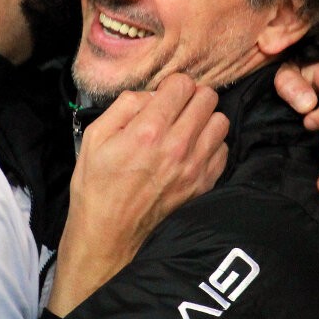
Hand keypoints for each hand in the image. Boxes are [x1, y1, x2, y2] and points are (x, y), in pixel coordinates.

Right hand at [49, 74, 228, 315]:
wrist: (110, 235)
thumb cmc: (98, 186)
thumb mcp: (95, 137)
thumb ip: (124, 106)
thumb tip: (152, 95)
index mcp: (148, 131)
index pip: (182, 84)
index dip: (172, 85)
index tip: (163, 96)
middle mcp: (177, 146)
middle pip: (207, 97)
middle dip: (191, 97)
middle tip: (176, 109)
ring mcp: (195, 167)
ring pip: (221, 121)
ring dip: (205, 119)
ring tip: (187, 129)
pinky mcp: (204, 184)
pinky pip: (223, 149)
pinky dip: (211, 145)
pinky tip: (193, 151)